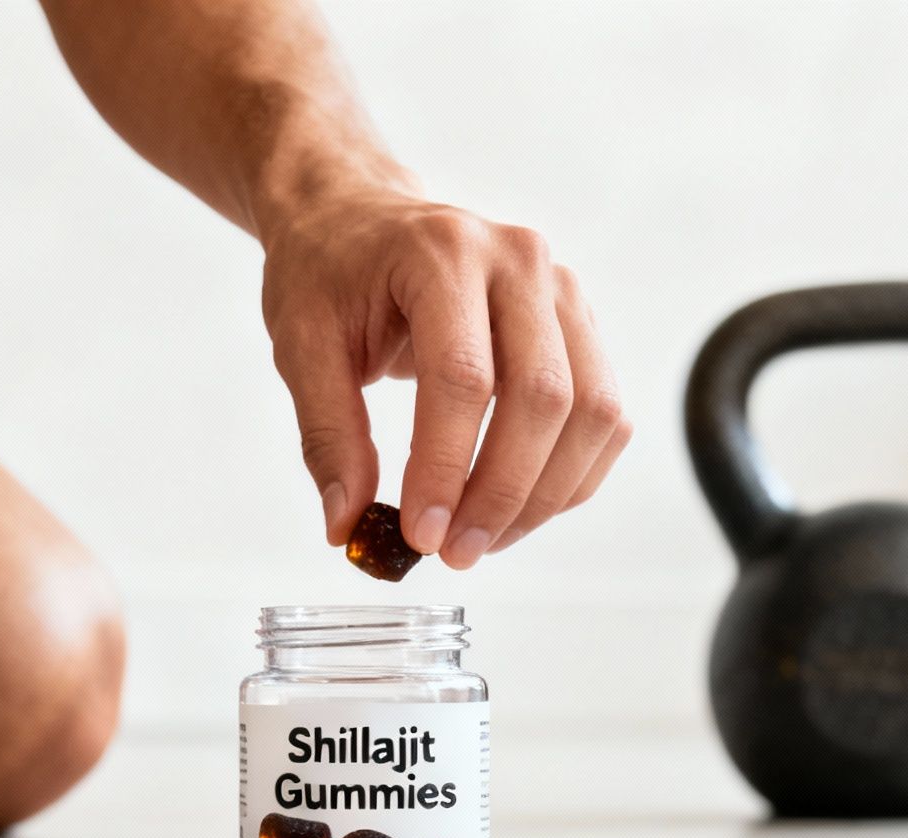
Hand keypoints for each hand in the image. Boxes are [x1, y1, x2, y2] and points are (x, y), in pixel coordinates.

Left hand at [261, 188, 631, 566]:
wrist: (359, 214)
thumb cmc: (329, 272)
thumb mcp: (302, 345)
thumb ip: (327, 436)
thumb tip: (346, 526)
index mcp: (443, 253)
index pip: (464, 377)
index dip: (447, 467)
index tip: (420, 534)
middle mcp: (519, 260)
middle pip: (544, 396)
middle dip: (504, 492)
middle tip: (455, 553)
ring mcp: (562, 287)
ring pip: (593, 410)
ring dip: (545, 494)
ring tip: (483, 540)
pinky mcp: (580, 322)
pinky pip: (605, 413)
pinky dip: (570, 475)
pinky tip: (517, 509)